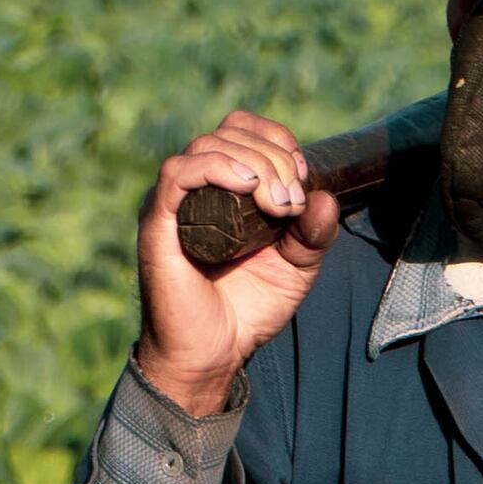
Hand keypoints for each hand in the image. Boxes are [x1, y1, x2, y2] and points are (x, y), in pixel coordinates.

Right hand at [134, 110, 338, 417]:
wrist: (212, 353)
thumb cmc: (248, 308)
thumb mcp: (296, 266)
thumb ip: (314, 234)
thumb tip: (325, 197)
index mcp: (223, 186)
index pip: (243, 130)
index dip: (278, 140)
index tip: (303, 175)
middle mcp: (194, 186)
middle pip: (230, 132)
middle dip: (274, 158)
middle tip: (291, 203)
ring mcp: (173, 202)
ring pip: (207, 145)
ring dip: (254, 163)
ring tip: (277, 204)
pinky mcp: (157, 221)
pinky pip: (177, 174)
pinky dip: (215, 168)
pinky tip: (247, 185)